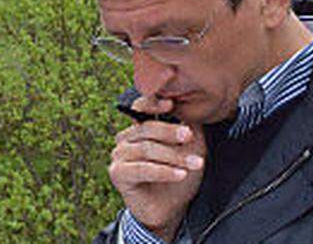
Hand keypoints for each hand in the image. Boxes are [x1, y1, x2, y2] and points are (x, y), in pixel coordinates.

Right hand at [109, 96, 205, 241]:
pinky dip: (163, 171)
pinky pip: (142, 169)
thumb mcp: (189, 149)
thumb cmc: (178, 177)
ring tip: (195, 164)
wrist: (169, 208)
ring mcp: (119, 155)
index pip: (139, 108)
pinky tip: (180, 175)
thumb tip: (189, 112)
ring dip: (174, 157)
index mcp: (139, 130)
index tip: (171, 104)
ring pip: (146, 149)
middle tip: (189, 137)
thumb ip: (188, 129)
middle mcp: (125, 139)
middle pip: (145, 128)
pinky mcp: (117, 173)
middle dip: (170, 132)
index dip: (152, 104)